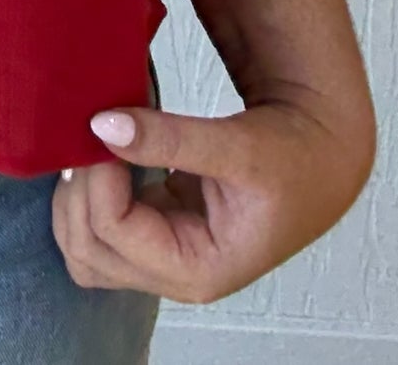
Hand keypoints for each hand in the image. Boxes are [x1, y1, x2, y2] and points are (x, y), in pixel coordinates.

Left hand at [51, 95, 374, 303]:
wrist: (321, 158)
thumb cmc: (293, 160)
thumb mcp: (238, 145)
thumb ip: (172, 137)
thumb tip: (102, 124)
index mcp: (198, 269)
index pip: (113, 232)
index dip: (97, 177)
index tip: (100, 124)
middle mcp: (175, 273)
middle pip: (88, 253)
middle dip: (77, 193)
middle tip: (86, 135)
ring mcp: (165, 255)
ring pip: (87, 247)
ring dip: (76, 198)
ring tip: (90, 145)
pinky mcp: (160, 229)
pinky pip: (103, 226)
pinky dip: (91, 193)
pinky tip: (102, 153)